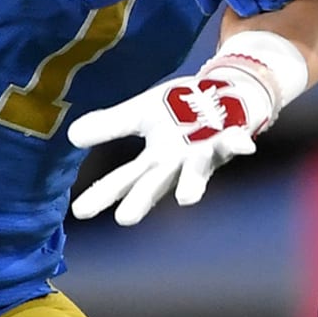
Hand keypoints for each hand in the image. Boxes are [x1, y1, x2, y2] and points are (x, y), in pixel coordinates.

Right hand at [68, 65, 274, 220]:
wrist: (222, 97)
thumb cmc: (180, 111)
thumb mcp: (142, 113)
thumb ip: (111, 125)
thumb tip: (71, 135)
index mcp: (154, 159)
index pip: (124, 179)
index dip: (104, 194)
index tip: (80, 211)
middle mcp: (178, 163)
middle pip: (157, 184)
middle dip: (142, 200)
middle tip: (125, 218)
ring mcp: (206, 154)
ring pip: (197, 173)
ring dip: (193, 185)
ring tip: (186, 199)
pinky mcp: (230, 139)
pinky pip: (235, 143)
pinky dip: (239, 145)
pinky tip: (246, 146)